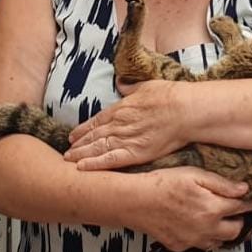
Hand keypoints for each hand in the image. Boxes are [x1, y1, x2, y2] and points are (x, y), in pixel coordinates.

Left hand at [66, 79, 187, 169]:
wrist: (185, 110)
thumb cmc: (170, 96)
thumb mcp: (147, 85)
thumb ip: (131, 87)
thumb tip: (121, 83)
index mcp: (121, 108)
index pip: (97, 120)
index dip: (83, 128)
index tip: (73, 135)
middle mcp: (119, 124)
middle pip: (94, 135)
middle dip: (79, 143)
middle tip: (66, 150)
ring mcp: (126, 139)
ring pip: (97, 148)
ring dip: (81, 154)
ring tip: (69, 160)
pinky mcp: (135, 153)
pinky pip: (110, 160)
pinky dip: (94, 164)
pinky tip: (82, 168)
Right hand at [133, 166, 251, 251]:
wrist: (135, 201)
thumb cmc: (162, 183)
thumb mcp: (194, 175)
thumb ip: (221, 184)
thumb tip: (243, 189)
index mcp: (213, 209)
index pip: (241, 208)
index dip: (251, 203)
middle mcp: (206, 229)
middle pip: (235, 231)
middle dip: (240, 222)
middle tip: (238, 213)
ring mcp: (192, 240)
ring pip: (218, 242)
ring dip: (222, 232)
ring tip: (219, 220)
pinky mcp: (179, 246)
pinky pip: (199, 246)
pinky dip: (203, 238)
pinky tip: (198, 227)